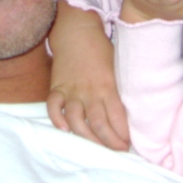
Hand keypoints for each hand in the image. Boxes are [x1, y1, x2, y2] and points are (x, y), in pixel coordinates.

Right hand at [47, 3, 129, 150]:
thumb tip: (128, 111)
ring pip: (77, 122)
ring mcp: (72, 91)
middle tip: (118, 150)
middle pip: (99, 125)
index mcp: (108, 85)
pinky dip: (57, 120)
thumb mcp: (116, 66)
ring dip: (87, 138)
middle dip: (110, 142)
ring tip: (96, 146)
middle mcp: (89, 92)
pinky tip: (65, 129)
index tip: (129, 143)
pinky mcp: (57, 88)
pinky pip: (53, 107)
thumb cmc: (101, 49)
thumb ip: (119, 89)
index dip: (123, 134)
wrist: (76, 32)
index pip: (117, 117)